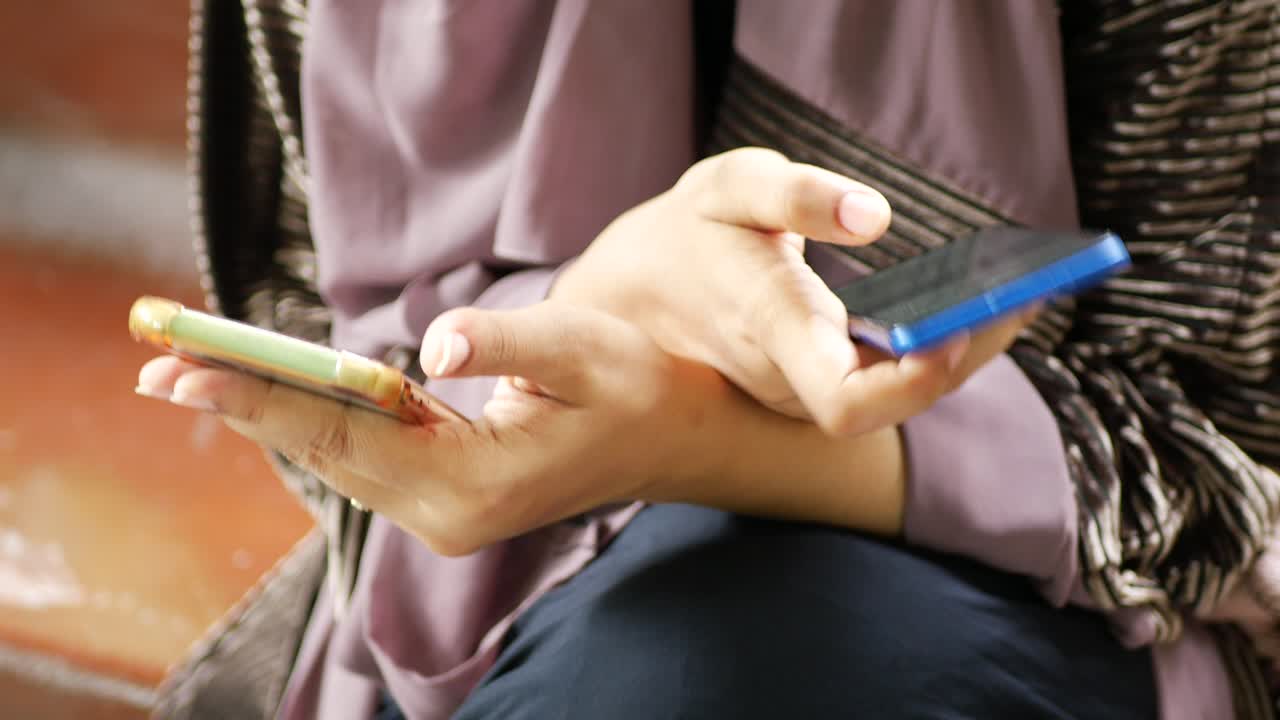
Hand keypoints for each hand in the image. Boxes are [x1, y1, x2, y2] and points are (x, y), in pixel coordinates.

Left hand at [137, 302, 908, 554]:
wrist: (682, 440)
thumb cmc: (639, 386)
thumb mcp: (580, 349)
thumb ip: (504, 341)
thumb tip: (430, 342)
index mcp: (475, 484)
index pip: (345, 436)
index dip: (264, 396)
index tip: (188, 368)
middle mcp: (448, 514)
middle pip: (326, 453)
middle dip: (247, 404)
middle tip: (159, 365)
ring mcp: (446, 515)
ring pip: (339, 459)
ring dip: (272, 414)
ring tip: (194, 376)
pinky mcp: (449, 499)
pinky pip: (365, 458)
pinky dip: (316, 422)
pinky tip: (277, 395)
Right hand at [551, 147, 1032, 434]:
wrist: (632, 295)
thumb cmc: (688, 234)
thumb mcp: (729, 187)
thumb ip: (796, 195)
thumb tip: (875, 216)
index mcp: (771, 333)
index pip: (850, 400)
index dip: (918, 381)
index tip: (967, 329)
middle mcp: (792, 379)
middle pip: (900, 394)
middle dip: (976, 346)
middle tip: (1039, 286)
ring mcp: (803, 390)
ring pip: (900, 389)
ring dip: (966, 345)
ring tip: (1025, 287)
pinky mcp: (812, 383)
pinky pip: (886, 375)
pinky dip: (936, 342)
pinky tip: (975, 301)